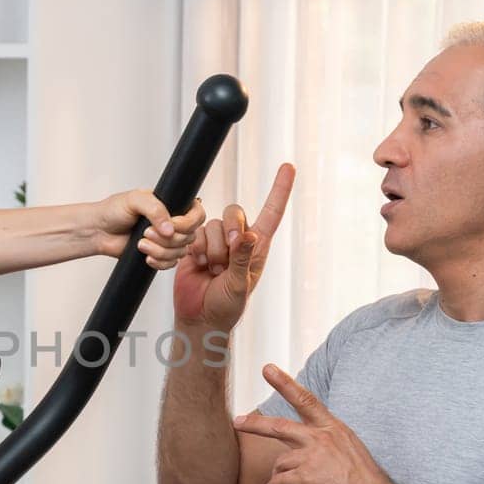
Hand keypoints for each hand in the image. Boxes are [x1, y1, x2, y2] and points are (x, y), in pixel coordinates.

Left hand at [91, 188, 205, 268]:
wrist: (99, 230)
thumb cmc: (113, 211)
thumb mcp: (134, 199)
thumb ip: (155, 209)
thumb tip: (169, 228)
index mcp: (172, 204)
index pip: (197, 215)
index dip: (188, 223)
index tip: (172, 224)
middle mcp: (172, 222)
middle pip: (189, 237)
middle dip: (167, 239)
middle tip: (146, 232)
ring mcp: (166, 240)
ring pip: (179, 252)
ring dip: (160, 251)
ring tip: (140, 243)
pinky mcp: (159, 255)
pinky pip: (170, 264)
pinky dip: (159, 262)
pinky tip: (146, 257)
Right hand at [172, 163, 293, 330]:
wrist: (200, 316)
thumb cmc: (226, 306)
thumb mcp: (240, 285)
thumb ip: (243, 259)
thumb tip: (248, 235)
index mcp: (257, 247)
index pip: (272, 212)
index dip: (279, 189)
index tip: (288, 166)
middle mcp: (238, 240)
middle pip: (235, 212)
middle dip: (229, 231)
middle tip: (224, 258)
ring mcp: (217, 242)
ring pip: (212, 224)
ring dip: (211, 248)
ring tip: (212, 270)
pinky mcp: (196, 245)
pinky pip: (195, 233)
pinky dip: (196, 249)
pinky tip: (199, 265)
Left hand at [230, 363, 407, 483]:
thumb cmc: (365, 482)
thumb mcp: (351, 450)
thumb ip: (328, 444)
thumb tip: (309, 449)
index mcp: (334, 429)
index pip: (307, 400)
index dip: (285, 383)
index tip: (268, 369)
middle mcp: (321, 439)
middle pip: (280, 426)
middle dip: (255, 424)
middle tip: (237, 422)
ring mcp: (313, 458)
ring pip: (280, 463)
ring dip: (277, 478)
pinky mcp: (305, 479)